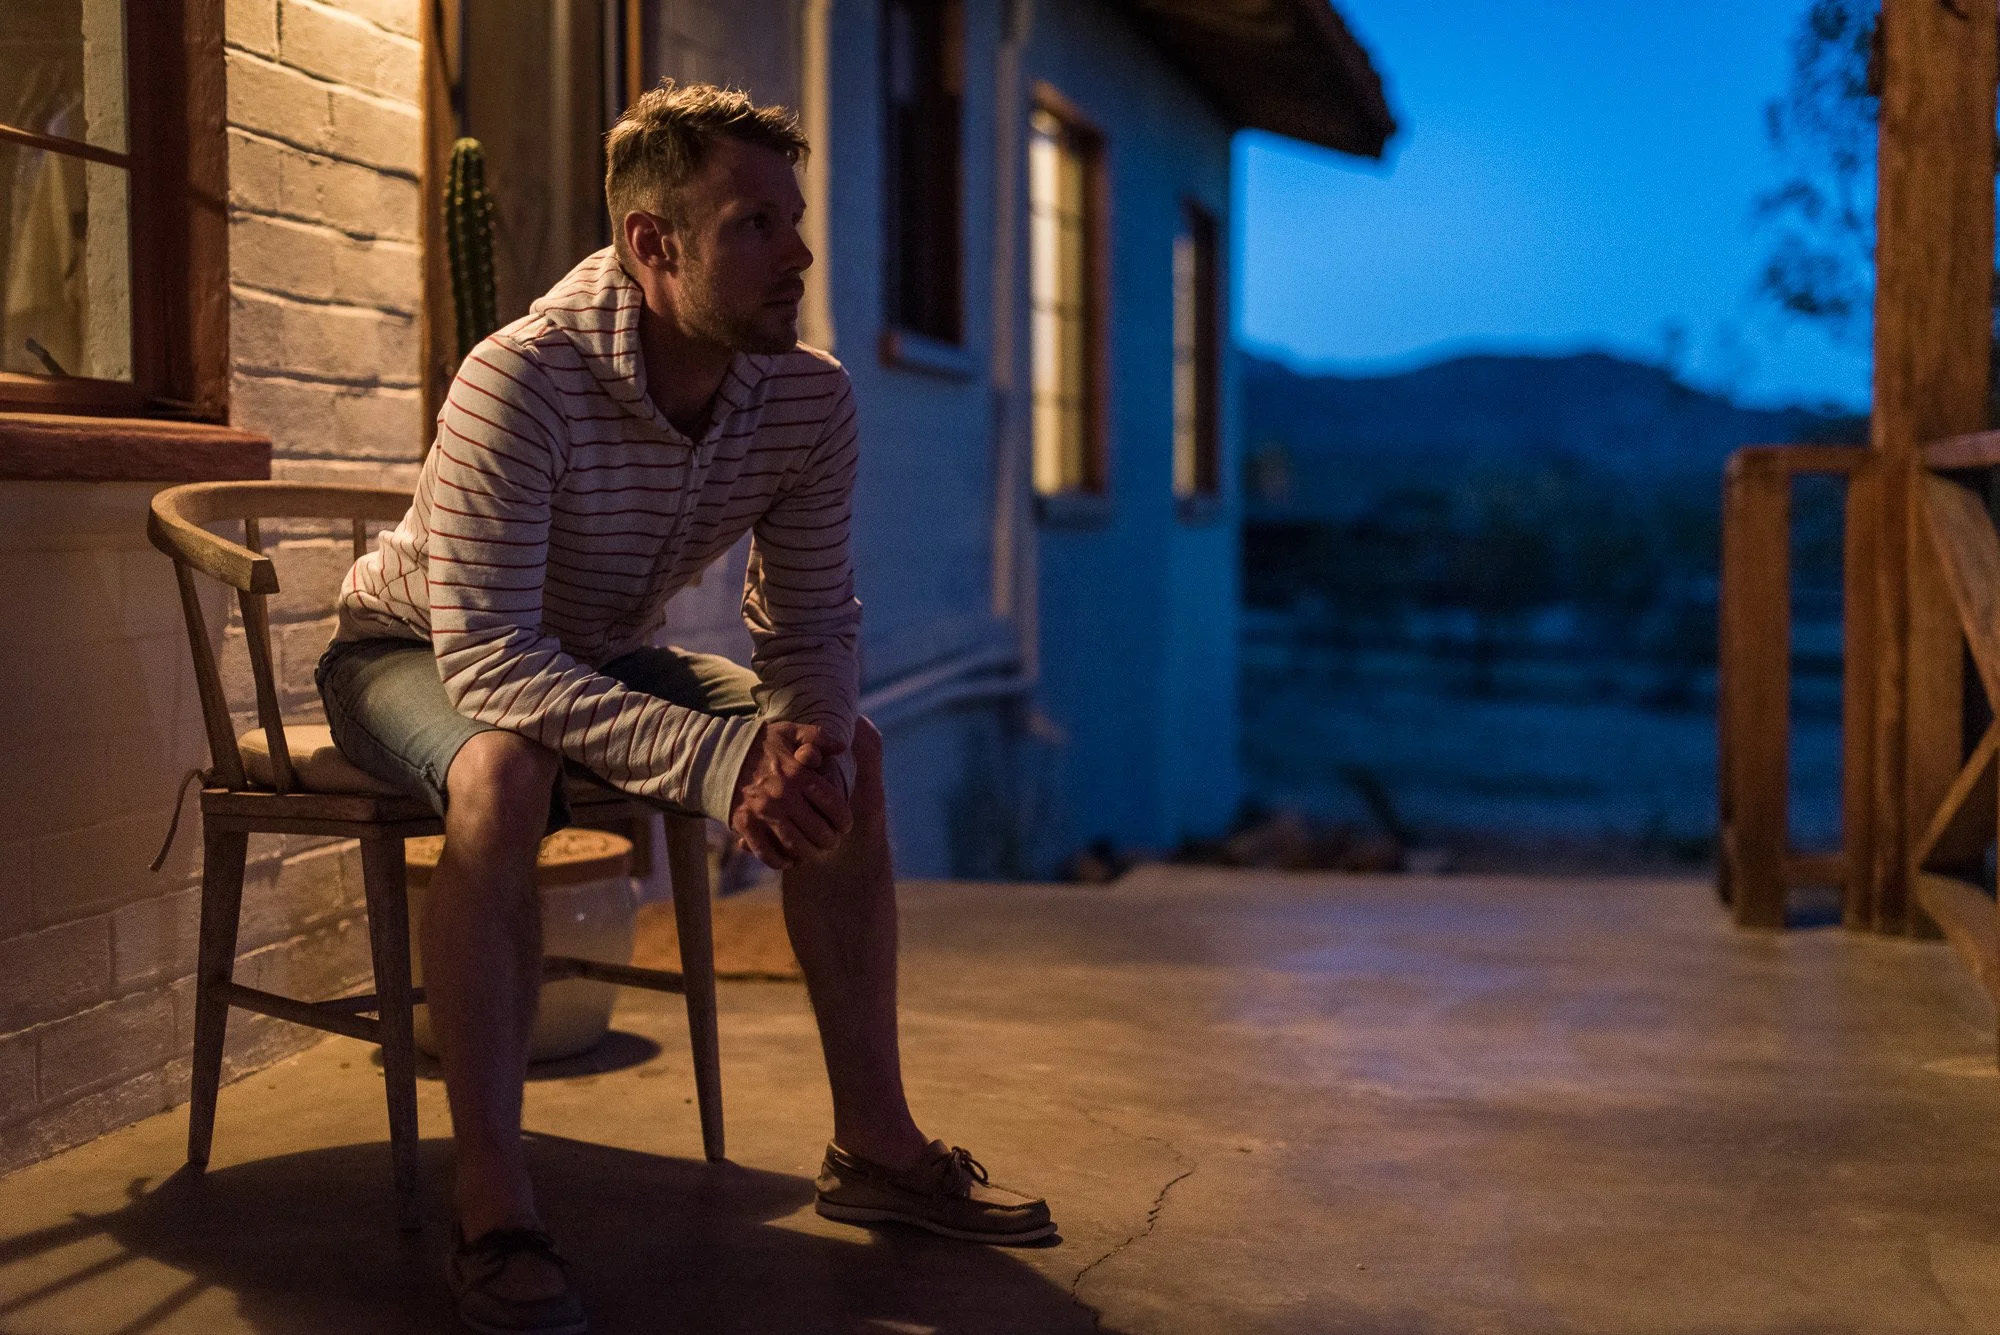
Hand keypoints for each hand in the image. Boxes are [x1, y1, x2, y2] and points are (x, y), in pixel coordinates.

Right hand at [728, 721, 851, 869]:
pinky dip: (780, 861)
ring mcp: (763, 811)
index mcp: (798, 772)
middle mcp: (783, 794)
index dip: (843, 819)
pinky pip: (767, 853)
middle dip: (830, 840)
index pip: (832, 804)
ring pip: (796, 845)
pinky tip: (788, 860)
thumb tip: (841, 746)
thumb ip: (818, 736)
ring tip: (815, 854)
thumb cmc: (756, 743)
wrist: (714, 754)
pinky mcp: (744, 824)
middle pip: (818, 829)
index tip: (845, 826)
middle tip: (831, 842)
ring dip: (809, 854)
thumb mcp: (788, 731)